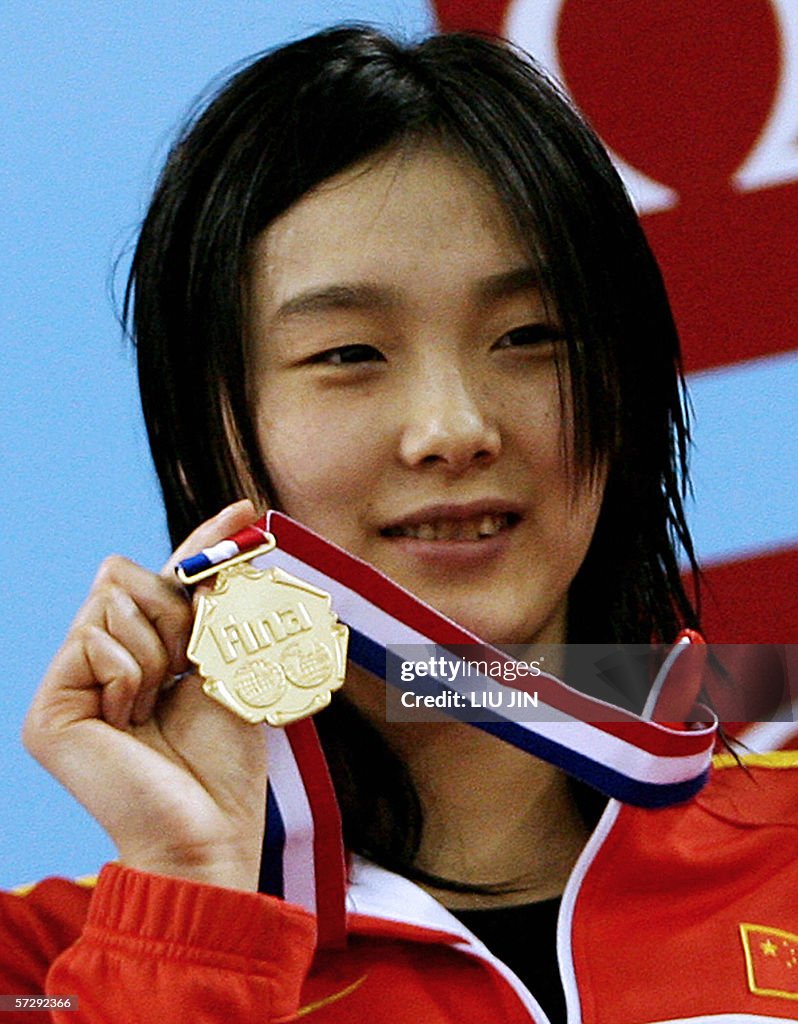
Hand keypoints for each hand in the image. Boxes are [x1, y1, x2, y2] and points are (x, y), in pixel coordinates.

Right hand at [23, 500, 267, 890]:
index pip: (162, 578)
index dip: (200, 543)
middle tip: (185, 669)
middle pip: (123, 572)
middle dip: (172, 611)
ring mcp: (67, 684)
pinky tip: (132, 723)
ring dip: (156, 648)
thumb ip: (219, 597)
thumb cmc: (225, 758)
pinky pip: (94, 639)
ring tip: (157, 706)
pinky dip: (132, 674)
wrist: (209, 828)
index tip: (245, 509)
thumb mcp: (230, 661)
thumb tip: (238, 525)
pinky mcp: (46, 710)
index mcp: (141, 653)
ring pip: (110, 599)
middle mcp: (97, 662)